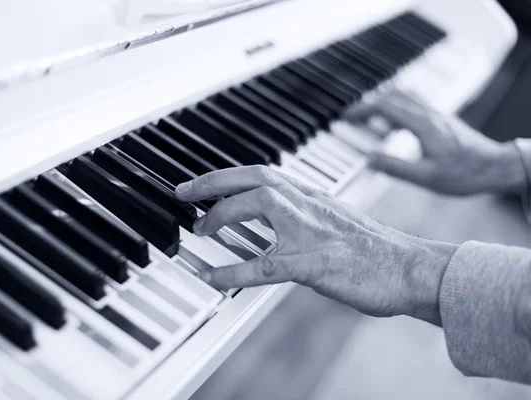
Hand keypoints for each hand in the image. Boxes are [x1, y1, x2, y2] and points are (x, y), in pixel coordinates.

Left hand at [176, 166, 457, 324]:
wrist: (413, 268)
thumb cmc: (377, 250)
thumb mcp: (337, 222)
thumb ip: (307, 217)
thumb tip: (279, 225)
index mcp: (314, 195)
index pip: (265, 173)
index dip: (229, 174)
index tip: (205, 181)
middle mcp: (310, 204)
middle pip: (255, 177)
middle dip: (214, 181)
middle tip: (183, 192)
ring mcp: (311, 231)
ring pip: (258, 206)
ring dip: (222, 215)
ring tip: (197, 229)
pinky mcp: (314, 263)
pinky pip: (264, 265)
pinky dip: (233, 271)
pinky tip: (213, 278)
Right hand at [344, 91, 526, 195]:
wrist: (495, 167)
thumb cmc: (465, 174)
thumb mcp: (425, 177)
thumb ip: (395, 167)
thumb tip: (369, 160)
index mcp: (422, 125)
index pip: (385, 107)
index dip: (363, 109)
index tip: (347, 116)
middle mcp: (429, 114)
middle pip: (393, 96)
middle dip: (369, 104)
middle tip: (352, 116)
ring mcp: (437, 114)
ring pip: (405, 95)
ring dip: (384, 101)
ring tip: (370, 117)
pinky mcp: (441, 119)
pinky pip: (414, 103)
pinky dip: (397, 107)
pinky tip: (395, 124)